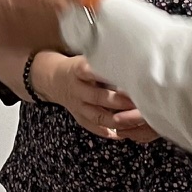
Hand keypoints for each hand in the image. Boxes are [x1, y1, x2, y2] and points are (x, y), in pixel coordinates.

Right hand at [35, 53, 154, 141]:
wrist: (52, 79)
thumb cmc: (77, 67)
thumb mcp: (84, 58)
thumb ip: (102, 61)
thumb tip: (130, 56)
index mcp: (77, 71)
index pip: (88, 71)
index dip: (103, 74)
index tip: (123, 75)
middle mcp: (77, 90)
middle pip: (97, 97)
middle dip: (118, 101)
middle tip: (138, 102)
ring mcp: (77, 106)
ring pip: (97, 116)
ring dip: (117, 119)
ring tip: (135, 120)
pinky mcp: (79, 117)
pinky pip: (93, 127)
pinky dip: (107, 132)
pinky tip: (121, 135)